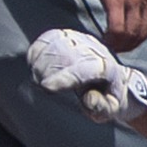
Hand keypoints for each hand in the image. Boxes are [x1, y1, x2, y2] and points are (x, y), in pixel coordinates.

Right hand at [28, 29, 146, 123]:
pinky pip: (50, 37)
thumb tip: (88, 98)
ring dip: (40, 61)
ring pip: (55, 44)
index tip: (46, 87)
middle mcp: (94, 50)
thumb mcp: (110, 110)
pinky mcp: (70, 36)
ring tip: (36, 77)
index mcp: (106, 68)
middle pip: (65, 56)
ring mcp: (81, 40)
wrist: (112, 78)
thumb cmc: (108, 98)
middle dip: (46, 71)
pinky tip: (34, 63)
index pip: (82, 71)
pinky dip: (38, 49)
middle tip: (38, 86)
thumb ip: (101, 107)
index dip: (62, 79)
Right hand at [83, 0, 146, 50]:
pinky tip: (104, 38)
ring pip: (131, 33)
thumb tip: (136, 2)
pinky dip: (111, 38)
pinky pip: (117, 28)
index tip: (131, 40)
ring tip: (110, 45)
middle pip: (144, 31)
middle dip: (131, 44)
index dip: (142, 35)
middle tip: (119, 48)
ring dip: (120, 44)